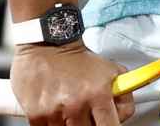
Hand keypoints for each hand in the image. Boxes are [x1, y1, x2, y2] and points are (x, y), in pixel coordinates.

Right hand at [10, 43, 133, 125]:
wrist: (46, 42)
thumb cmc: (77, 57)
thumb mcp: (110, 70)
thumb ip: (122, 94)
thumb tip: (124, 114)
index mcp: (97, 95)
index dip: (109, 125)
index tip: (105, 124)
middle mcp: (76, 105)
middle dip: (87, 124)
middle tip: (83, 112)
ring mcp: (54, 112)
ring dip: (66, 123)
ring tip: (66, 106)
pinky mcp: (35, 114)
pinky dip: (50, 122)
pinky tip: (52, 108)